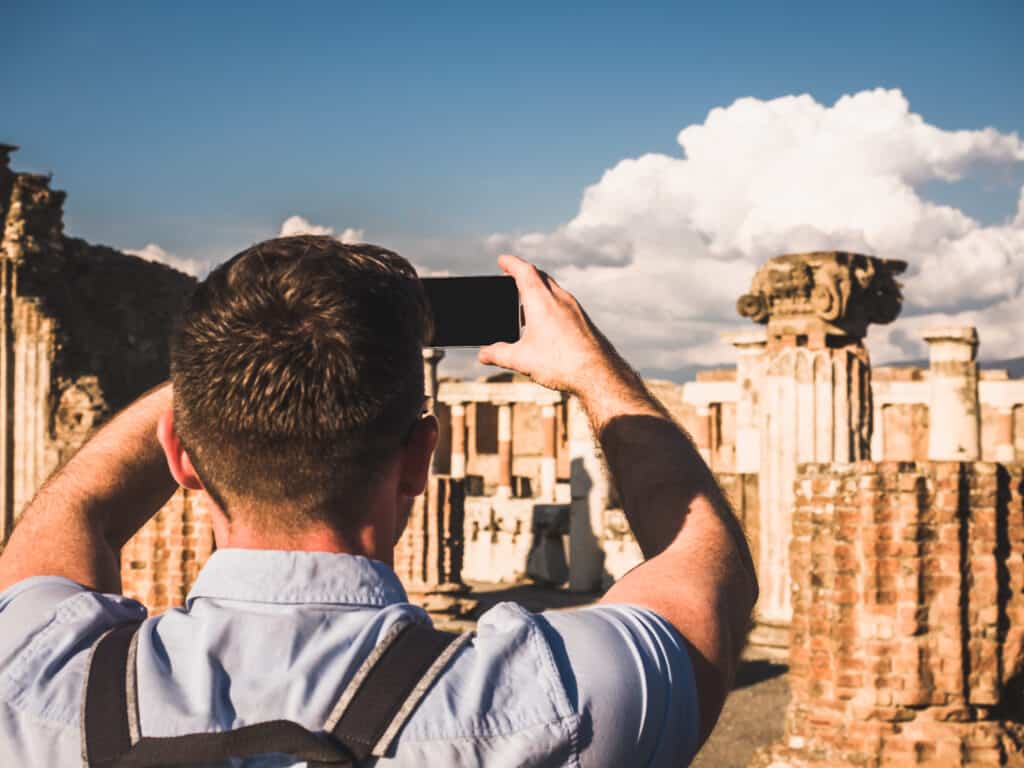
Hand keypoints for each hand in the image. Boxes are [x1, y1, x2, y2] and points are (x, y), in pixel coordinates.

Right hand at [478, 255, 614, 394]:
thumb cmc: (561, 363)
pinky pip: (563, 304)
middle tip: (512, 276)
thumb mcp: (522, 360)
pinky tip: (546, 324)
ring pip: (554, 290)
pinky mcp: (583, 321)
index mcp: (542, 301)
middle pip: (540, 276)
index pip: (524, 271)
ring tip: (526, 303)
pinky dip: (550, 304)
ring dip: (538, 290)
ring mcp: (575, 309)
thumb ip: (499, 355)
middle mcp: (560, 299)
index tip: (502, 260)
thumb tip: (483, 355)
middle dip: (524, 273)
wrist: (599, 375)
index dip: (511, 263)